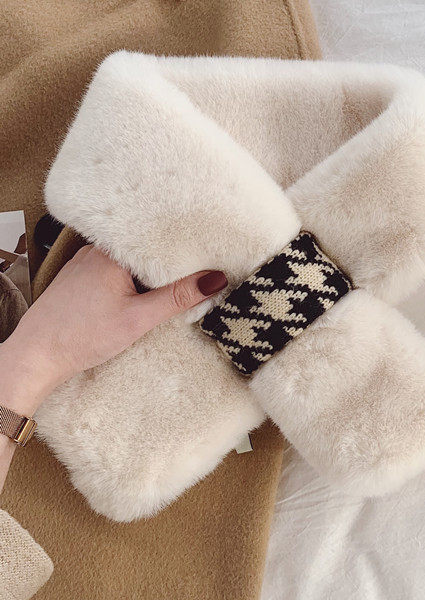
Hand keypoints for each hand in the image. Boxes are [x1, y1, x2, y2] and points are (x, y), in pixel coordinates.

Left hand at [0, 245, 227, 415]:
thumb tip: (215, 280)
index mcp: (112, 252)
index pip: (159, 241)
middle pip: (146, 251)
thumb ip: (178, 298)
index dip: (186, 248)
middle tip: (200, 270)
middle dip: (170, 263)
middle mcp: (97, 251)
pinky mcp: (80, 279)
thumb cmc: (80, 337)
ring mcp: (86, 263)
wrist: (35, 357)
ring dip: (150, 273)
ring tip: (175, 283)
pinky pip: (116, 270)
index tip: (210, 254)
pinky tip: (142, 294)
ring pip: (130, 261)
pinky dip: (133, 280)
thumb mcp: (138, 319)